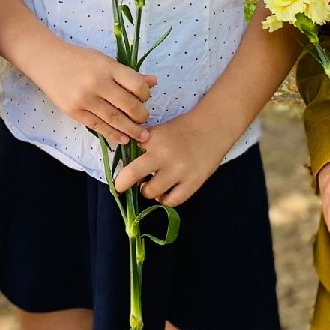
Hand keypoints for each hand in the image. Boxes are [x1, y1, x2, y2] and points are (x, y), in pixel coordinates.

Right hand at [29, 42, 155, 145]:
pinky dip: (113, 134)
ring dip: (131, 129)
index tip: (145, 98)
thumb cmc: (79, 59)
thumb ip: (128, 73)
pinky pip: (98, 126)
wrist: (47, 61)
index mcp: (107, 67)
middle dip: (141, 115)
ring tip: (142, 136)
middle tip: (144, 119)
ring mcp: (85, 99)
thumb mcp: (104, 60)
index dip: (145, 94)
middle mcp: (97, 83)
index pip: (136, 85)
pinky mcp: (74, 111)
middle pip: (128, 104)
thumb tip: (153, 82)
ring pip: (115, 119)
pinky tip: (123, 138)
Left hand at [110, 106, 227, 205]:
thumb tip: (123, 165)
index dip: (119, 164)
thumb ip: (141, 145)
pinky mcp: (193, 183)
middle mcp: (164, 155)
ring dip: (146, 191)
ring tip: (149, 185)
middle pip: (132, 174)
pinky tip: (164, 192)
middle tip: (120, 186)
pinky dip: (164, 199)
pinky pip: (172, 201)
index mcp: (153, 139)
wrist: (212, 128)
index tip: (117, 171)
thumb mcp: (158, 131)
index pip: (126, 154)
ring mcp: (179, 171)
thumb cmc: (181, 130)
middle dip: (121, 183)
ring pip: (150, 192)